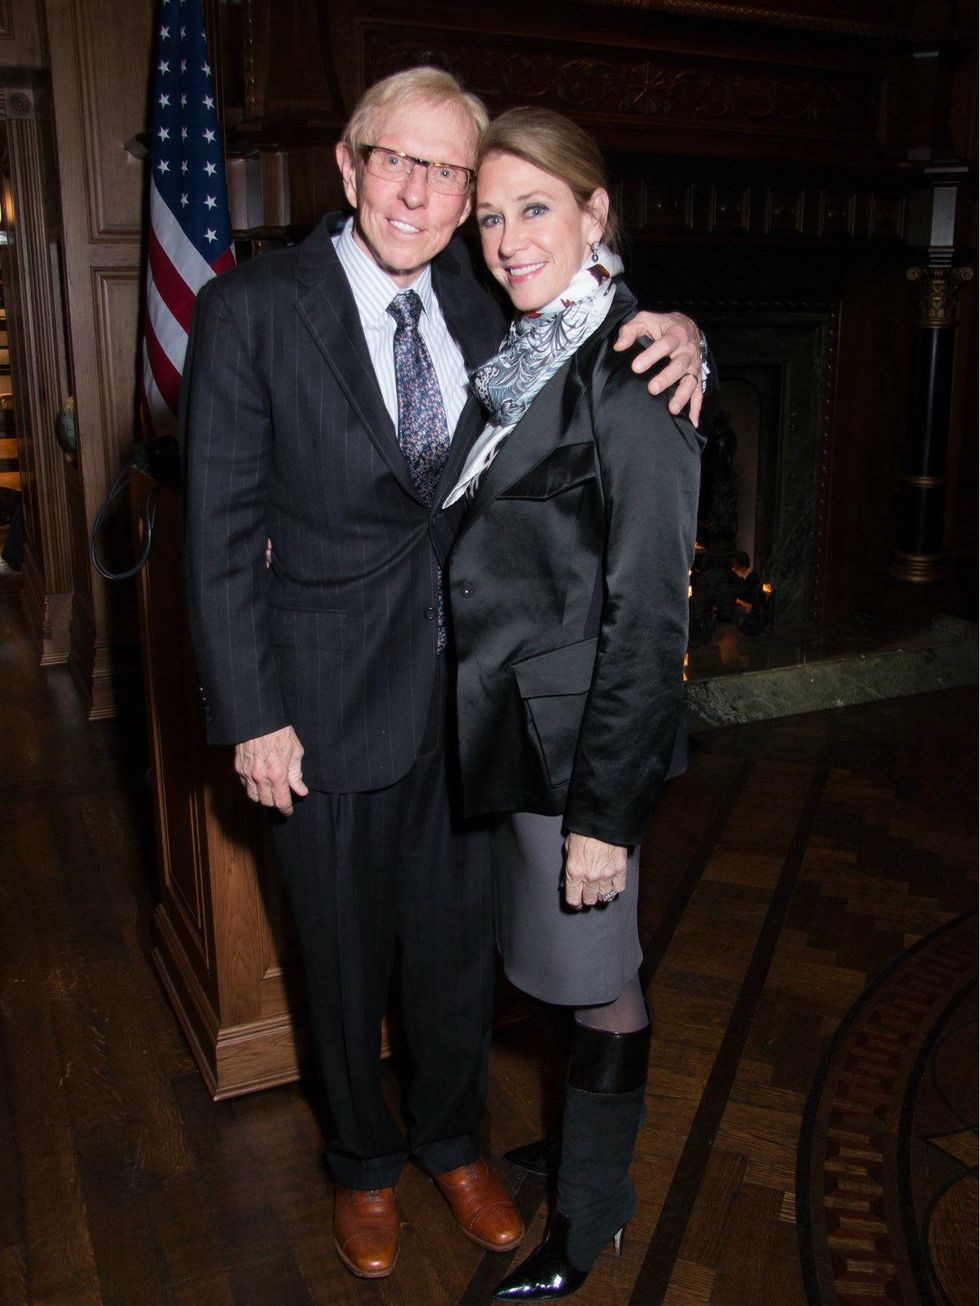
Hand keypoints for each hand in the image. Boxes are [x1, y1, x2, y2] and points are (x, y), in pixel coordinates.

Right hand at [234, 725, 308, 814]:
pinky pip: (244, 785)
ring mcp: (248, 773)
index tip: (288, 811)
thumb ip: (296, 775)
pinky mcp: (239, 767)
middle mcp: (261, 777)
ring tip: (269, 793)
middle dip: (274, 804)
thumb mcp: (295, 752)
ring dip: (262, 797)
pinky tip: (258, 783)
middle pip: (266, 802)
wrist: (259, 720)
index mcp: (278, 774)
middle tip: (280, 800)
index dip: (286, 809)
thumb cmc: (280, 733)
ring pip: (253, 796)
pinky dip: (252, 787)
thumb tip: (301, 790)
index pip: (281, 801)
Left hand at [563, 832, 627, 908]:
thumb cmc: (583, 832)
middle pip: (589, 900)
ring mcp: (606, 875)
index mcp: (574, 872)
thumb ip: (568, 867)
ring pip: (605, 897)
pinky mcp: (620, 870)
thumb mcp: (569, 848)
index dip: (574, 903)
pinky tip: (611, 882)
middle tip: (588, 891)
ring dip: (602, 893)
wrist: (602, 821)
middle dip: (587, 897)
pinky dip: (615, 887)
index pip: (573, 900)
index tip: (576, 902)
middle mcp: (590, 877)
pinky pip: (618, 888)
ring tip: (600, 887)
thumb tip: (567, 883)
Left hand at [613, 311, 703, 425]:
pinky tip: (691, 422)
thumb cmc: (662, 325)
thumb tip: (619, 346)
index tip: (636, 367)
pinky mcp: (697, 376)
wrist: (686, 326)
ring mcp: (694, 365)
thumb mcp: (645, 320)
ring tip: (671, 408)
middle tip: (652, 389)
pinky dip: (696, 408)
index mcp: (675, 334)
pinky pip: (698, 393)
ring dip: (682, 396)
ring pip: (691, 381)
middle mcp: (687, 351)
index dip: (651, 355)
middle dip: (666, 378)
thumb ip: (631, 330)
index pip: (664, 345)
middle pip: (679, 366)